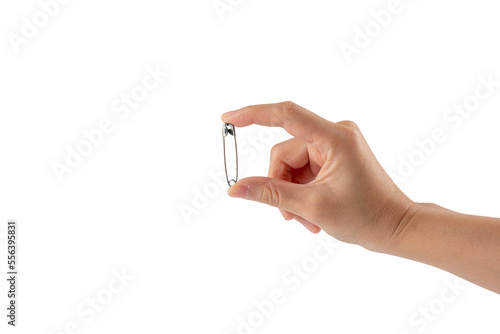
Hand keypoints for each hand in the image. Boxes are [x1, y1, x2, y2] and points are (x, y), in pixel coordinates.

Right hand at [221, 101, 414, 250]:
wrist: (396, 227)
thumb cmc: (366, 216)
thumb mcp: (313, 206)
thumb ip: (271, 194)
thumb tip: (237, 188)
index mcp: (335, 137)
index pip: (286, 115)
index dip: (254, 115)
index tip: (228, 119)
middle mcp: (335, 134)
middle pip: (285, 153)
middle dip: (282, 186)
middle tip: (291, 215)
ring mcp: (334, 145)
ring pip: (291, 165)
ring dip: (292, 194)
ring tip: (306, 219)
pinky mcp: (333, 156)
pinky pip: (302, 170)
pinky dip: (301, 192)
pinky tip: (311, 214)